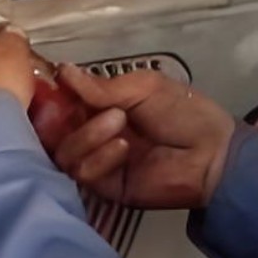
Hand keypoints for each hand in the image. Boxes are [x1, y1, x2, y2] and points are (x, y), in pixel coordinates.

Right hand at [49, 65, 236, 209]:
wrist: (212, 154)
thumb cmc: (182, 112)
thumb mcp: (142, 88)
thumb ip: (100, 86)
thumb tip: (62, 71)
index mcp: (99, 106)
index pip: (60, 102)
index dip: (48, 96)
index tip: (45, 86)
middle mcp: (91, 133)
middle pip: (50, 131)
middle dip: (57, 118)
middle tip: (71, 108)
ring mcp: (97, 161)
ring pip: (64, 152)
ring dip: (87, 135)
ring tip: (118, 122)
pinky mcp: (105, 187)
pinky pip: (83, 173)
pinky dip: (98, 157)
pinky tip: (123, 148)